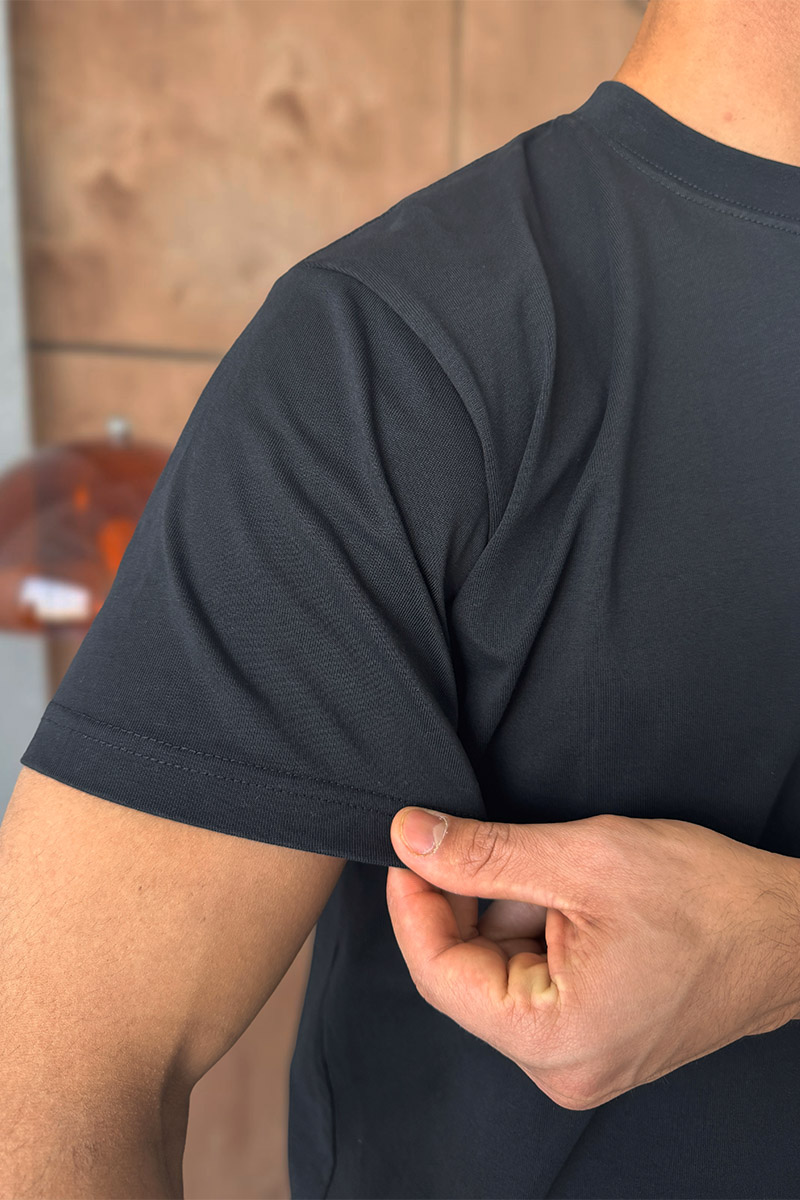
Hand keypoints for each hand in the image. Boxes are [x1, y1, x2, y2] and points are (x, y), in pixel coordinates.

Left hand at [386, 809, 799, 1110]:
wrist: (786, 931)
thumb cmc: (706, 900)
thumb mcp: (583, 860)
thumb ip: (485, 854)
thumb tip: (410, 837)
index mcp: (553, 1039)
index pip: (437, 973)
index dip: (413, 902)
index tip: (408, 845)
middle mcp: (560, 1068)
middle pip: (464, 974)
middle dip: (470, 902)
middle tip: (503, 847)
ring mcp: (578, 1059)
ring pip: (497, 972)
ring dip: (508, 913)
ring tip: (565, 877)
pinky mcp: (592, 1039)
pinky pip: (531, 981)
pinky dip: (535, 930)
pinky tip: (575, 902)